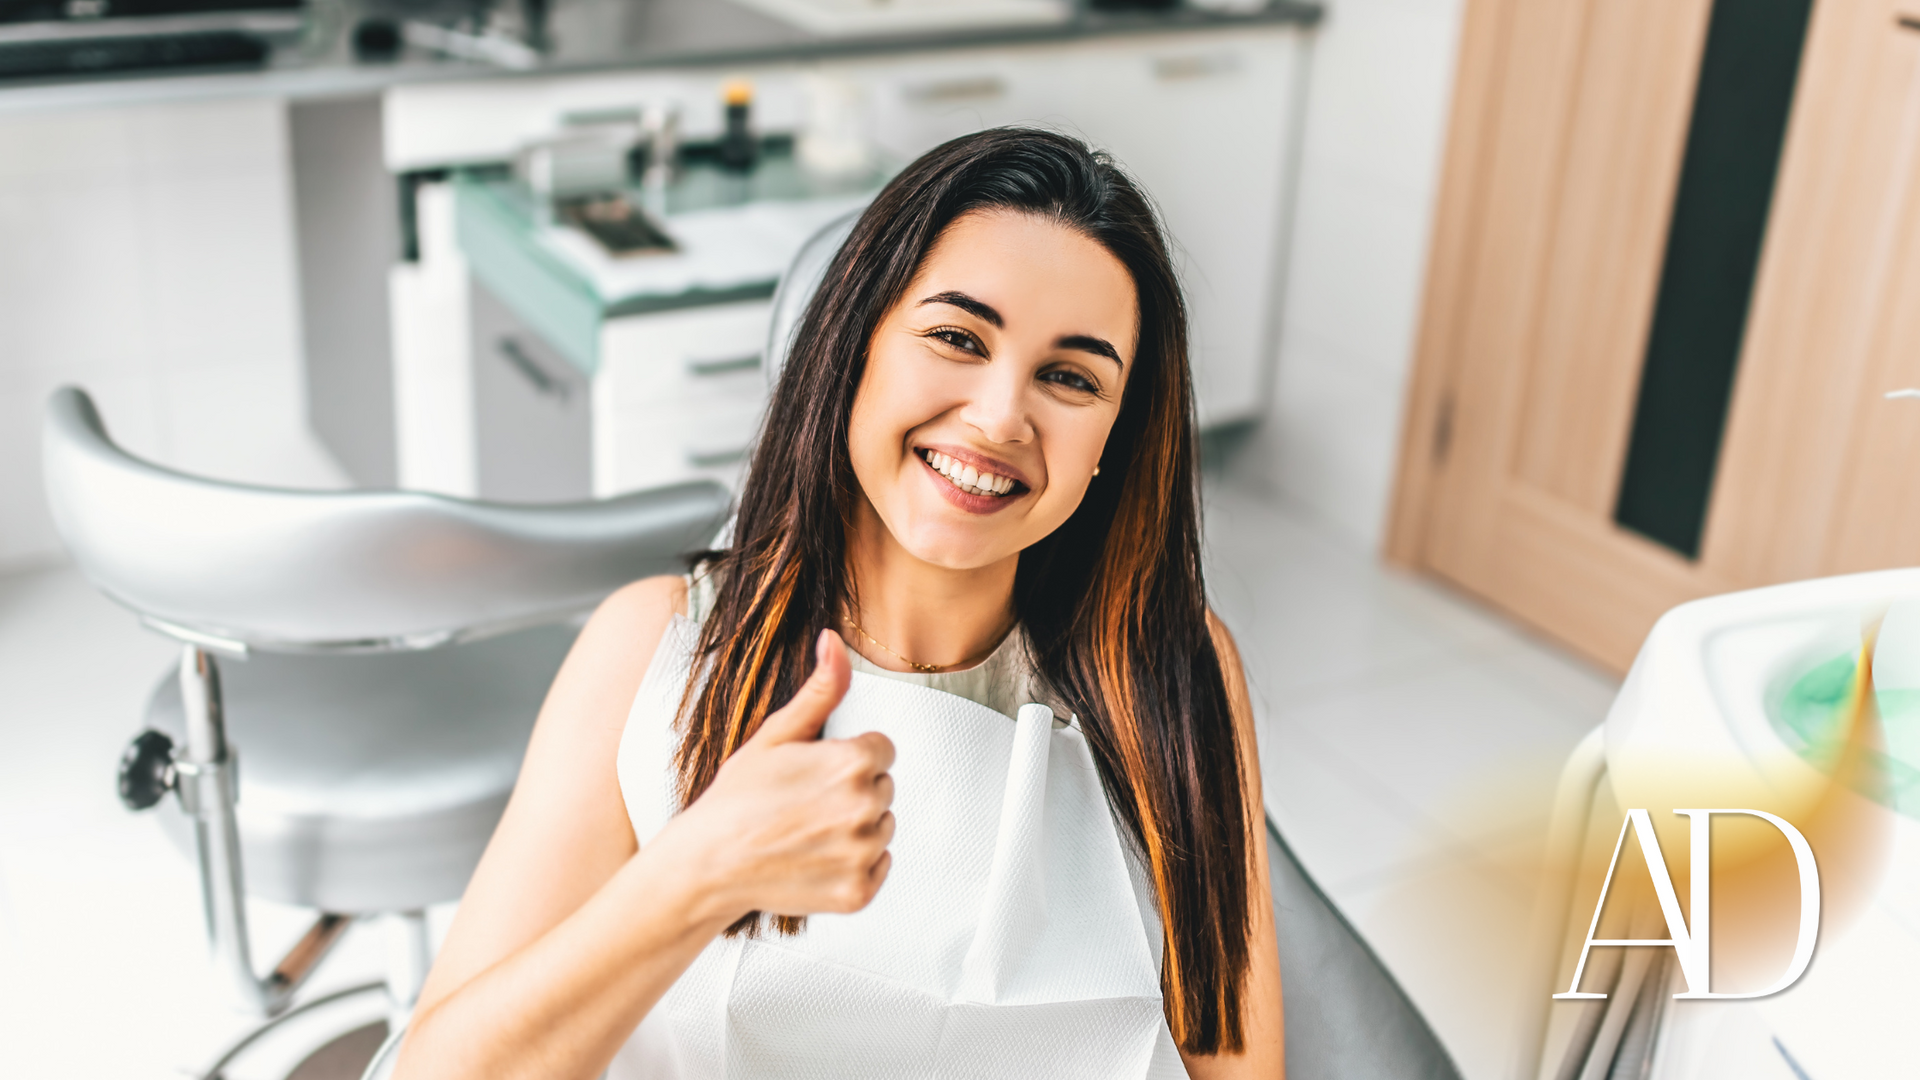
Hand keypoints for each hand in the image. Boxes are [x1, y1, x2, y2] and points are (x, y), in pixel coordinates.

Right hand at [653, 629, 895, 923]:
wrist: (707, 865)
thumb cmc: (737, 798)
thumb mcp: (776, 735)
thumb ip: (820, 690)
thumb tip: (834, 640)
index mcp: (852, 762)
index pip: (881, 750)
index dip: (845, 758)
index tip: (813, 773)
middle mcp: (865, 808)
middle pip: (883, 787)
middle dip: (852, 791)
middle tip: (803, 803)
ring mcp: (863, 854)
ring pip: (882, 828)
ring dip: (855, 829)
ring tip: (806, 831)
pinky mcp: (859, 892)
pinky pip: (880, 868)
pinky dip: (854, 866)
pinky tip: (815, 859)